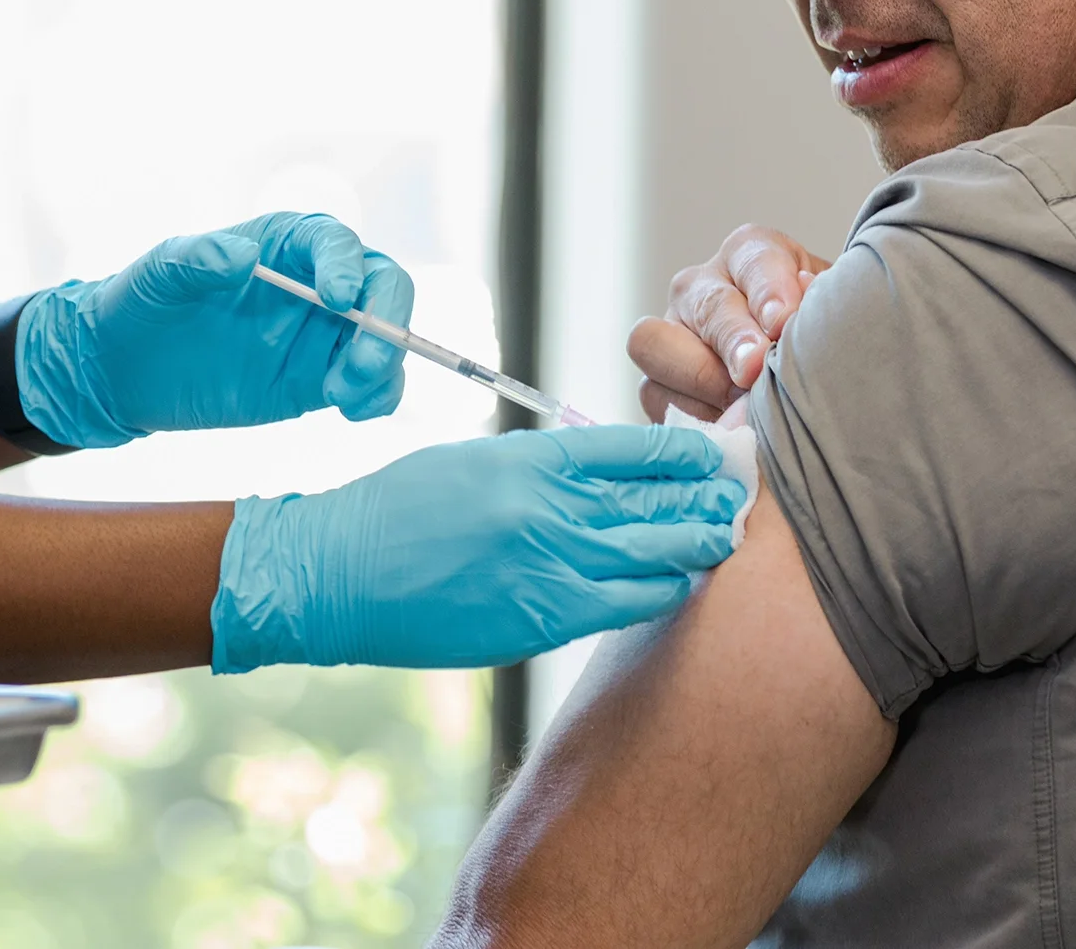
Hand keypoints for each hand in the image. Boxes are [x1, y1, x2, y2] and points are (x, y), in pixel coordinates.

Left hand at [16, 213, 412, 448]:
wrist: (123, 368)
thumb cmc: (141, 304)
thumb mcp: (159, 274)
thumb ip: (197, 258)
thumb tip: (244, 255)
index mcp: (282, 243)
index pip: (335, 242)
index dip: (345, 266)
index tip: (336, 298)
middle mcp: (313, 283)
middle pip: (382, 286)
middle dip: (385, 320)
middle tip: (360, 361)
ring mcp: (320, 334)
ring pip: (384, 338)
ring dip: (383, 365)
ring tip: (342, 395)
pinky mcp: (317, 380)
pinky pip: (367, 384)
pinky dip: (376, 396)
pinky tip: (352, 411)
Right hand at [211, 426, 746, 670]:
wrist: (336, 575)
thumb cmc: (399, 508)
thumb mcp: (475, 461)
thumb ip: (543, 467)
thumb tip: (608, 472)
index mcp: (530, 462)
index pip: (637, 450)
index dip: (687, 452)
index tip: (714, 452)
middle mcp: (548, 515)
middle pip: (659, 507)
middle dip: (707, 503)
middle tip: (739, 499)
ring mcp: (546, 574)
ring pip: (653, 565)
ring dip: (694, 552)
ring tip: (721, 542)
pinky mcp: (537, 625)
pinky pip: (618, 609)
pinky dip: (653, 594)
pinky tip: (673, 584)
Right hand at [630, 225, 830, 422]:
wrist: (805, 375)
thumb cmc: (821, 339)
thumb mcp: (832, 315)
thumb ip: (822, 308)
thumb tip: (797, 313)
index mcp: (750, 256)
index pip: (754, 262)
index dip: (768, 291)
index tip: (783, 321)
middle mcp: (701, 287)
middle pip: (705, 305)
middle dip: (731, 337)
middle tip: (755, 368)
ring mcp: (669, 333)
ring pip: (654, 343)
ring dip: (700, 377)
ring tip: (740, 404)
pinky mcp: (655, 381)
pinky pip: (654, 393)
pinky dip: (690, 413)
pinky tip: (727, 427)